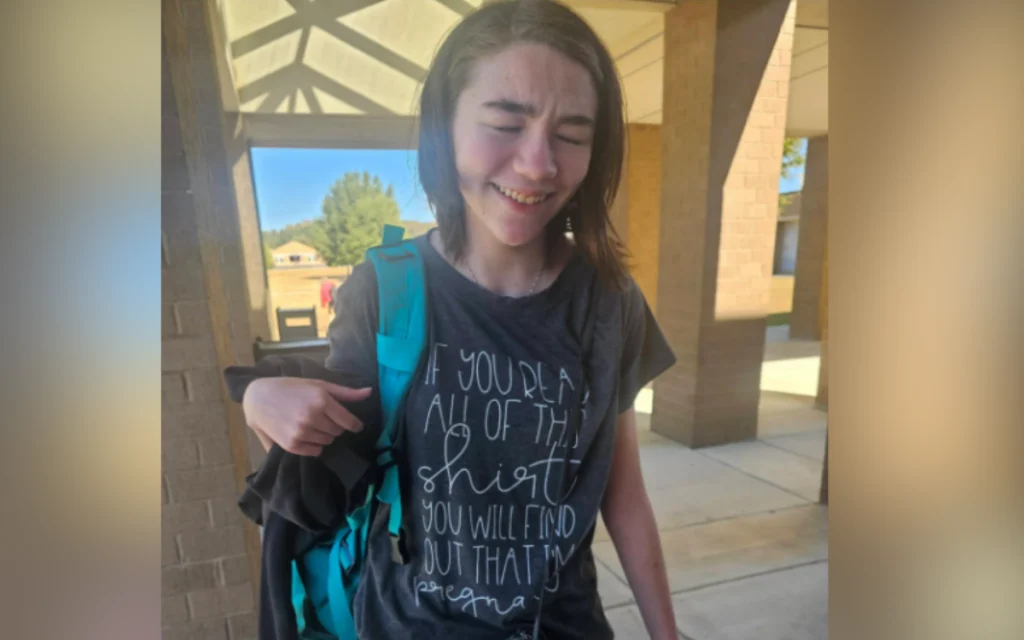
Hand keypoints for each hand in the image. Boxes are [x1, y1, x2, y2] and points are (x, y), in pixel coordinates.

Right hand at [242, 377, 371, 455]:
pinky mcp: (292, 445)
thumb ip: (345, 392)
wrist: (258, 398)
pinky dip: (315, 445)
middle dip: (335, 426)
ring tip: (312, 423)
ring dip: (325, 435)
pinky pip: (315, 451)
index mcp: (321, 400)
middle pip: (338, 431)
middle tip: (323, 417)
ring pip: (328, 441)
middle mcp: (312, 417)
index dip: (355, 425)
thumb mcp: (318, 384)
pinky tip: (306, 433)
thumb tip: (369, 392)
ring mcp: (301, 432)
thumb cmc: (291, 388)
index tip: (355, 425)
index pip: (349, 421)